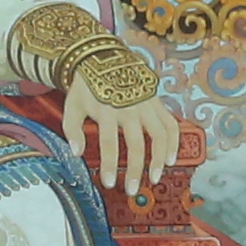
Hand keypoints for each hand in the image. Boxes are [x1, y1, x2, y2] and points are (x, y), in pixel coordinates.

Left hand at [66, 74, 183, 197]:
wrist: (105, 56)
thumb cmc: (87, 85)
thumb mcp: (72, 103)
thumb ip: (72, 129)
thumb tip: (76, 153)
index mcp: (107, 111)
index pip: (109, 143)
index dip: (110, 165)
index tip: (109, 183)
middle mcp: (129, 109)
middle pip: (136, 144)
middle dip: (134, 169)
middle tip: (131, 189)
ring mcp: (146, 105)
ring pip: (159, 136)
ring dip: (158, 159)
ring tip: (154, 178)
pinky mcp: (157, 102)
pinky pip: (171, 124)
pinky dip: (174, 142)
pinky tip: (171, 159)